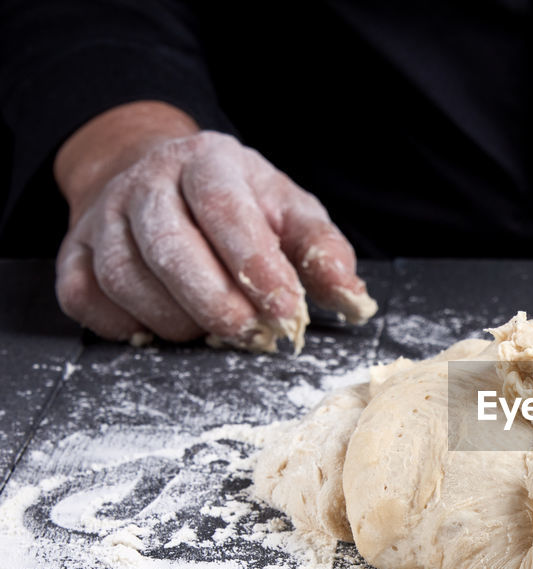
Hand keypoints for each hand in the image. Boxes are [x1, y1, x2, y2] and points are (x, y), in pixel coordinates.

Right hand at [54, 103, 375, 350]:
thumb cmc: (240, 206)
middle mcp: (148, 182)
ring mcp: (104, 215)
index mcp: (209, 162)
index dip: (256, 266)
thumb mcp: (291, 212)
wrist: (160, 179)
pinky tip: (161, 329)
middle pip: (169, 248)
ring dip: (174, 319)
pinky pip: (85, 298)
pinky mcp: (72, 249)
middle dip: (215, 302)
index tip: (287, 311)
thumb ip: (323, 252)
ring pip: (124, 278)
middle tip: (249, 334)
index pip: (224, 209)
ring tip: (211, 330)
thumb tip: (353, 300)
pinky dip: (124, 326)